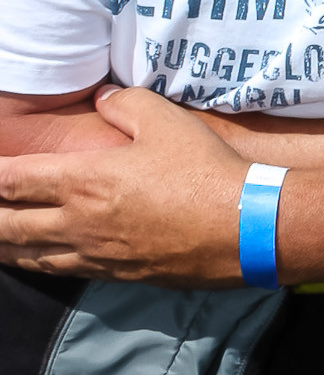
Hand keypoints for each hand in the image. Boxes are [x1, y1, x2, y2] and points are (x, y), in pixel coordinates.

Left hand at [0, 86, 248, 285]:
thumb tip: (103, 97)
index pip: (11, 181)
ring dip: (4, 248)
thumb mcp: (164, 120)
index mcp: (83, 181)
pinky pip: (63, 273)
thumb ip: (124, 103)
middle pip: (7, 226)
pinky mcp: (120, 276)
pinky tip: (35, 262)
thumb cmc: (204, 170)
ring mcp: (97, 255)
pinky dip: (37, 266)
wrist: (247, 227)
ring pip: (29, 257)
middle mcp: (79, 223)